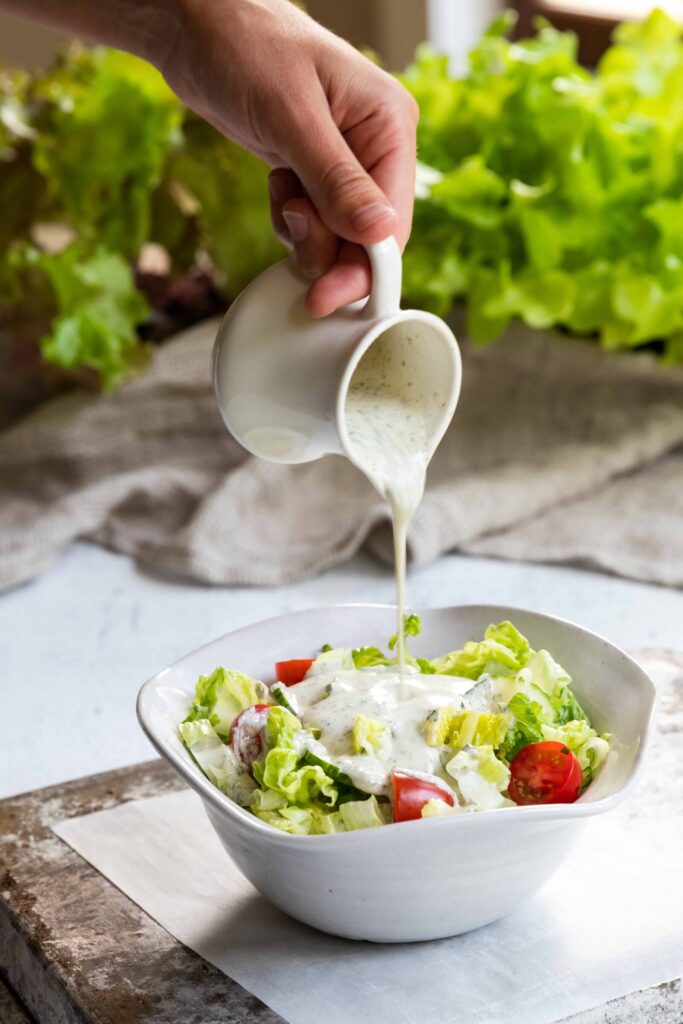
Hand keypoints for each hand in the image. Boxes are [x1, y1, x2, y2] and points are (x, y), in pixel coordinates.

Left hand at [158, 0, 418, 314]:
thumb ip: (335, 180)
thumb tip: (379, 234)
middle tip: (290, 228)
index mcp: (390, 125)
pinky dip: (292, 222)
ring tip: (280, 193)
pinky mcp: (316, 171)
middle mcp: (376, 147)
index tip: (326, 297)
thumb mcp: (291, 116)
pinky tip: (277, 188)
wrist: (196, 27)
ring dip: (305, 234)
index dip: (362, 267)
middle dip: (327, 248)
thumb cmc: (245, 47)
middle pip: (368, 237)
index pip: (392, 222)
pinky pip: (315, 222)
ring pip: (339, 236)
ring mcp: (346, 162)